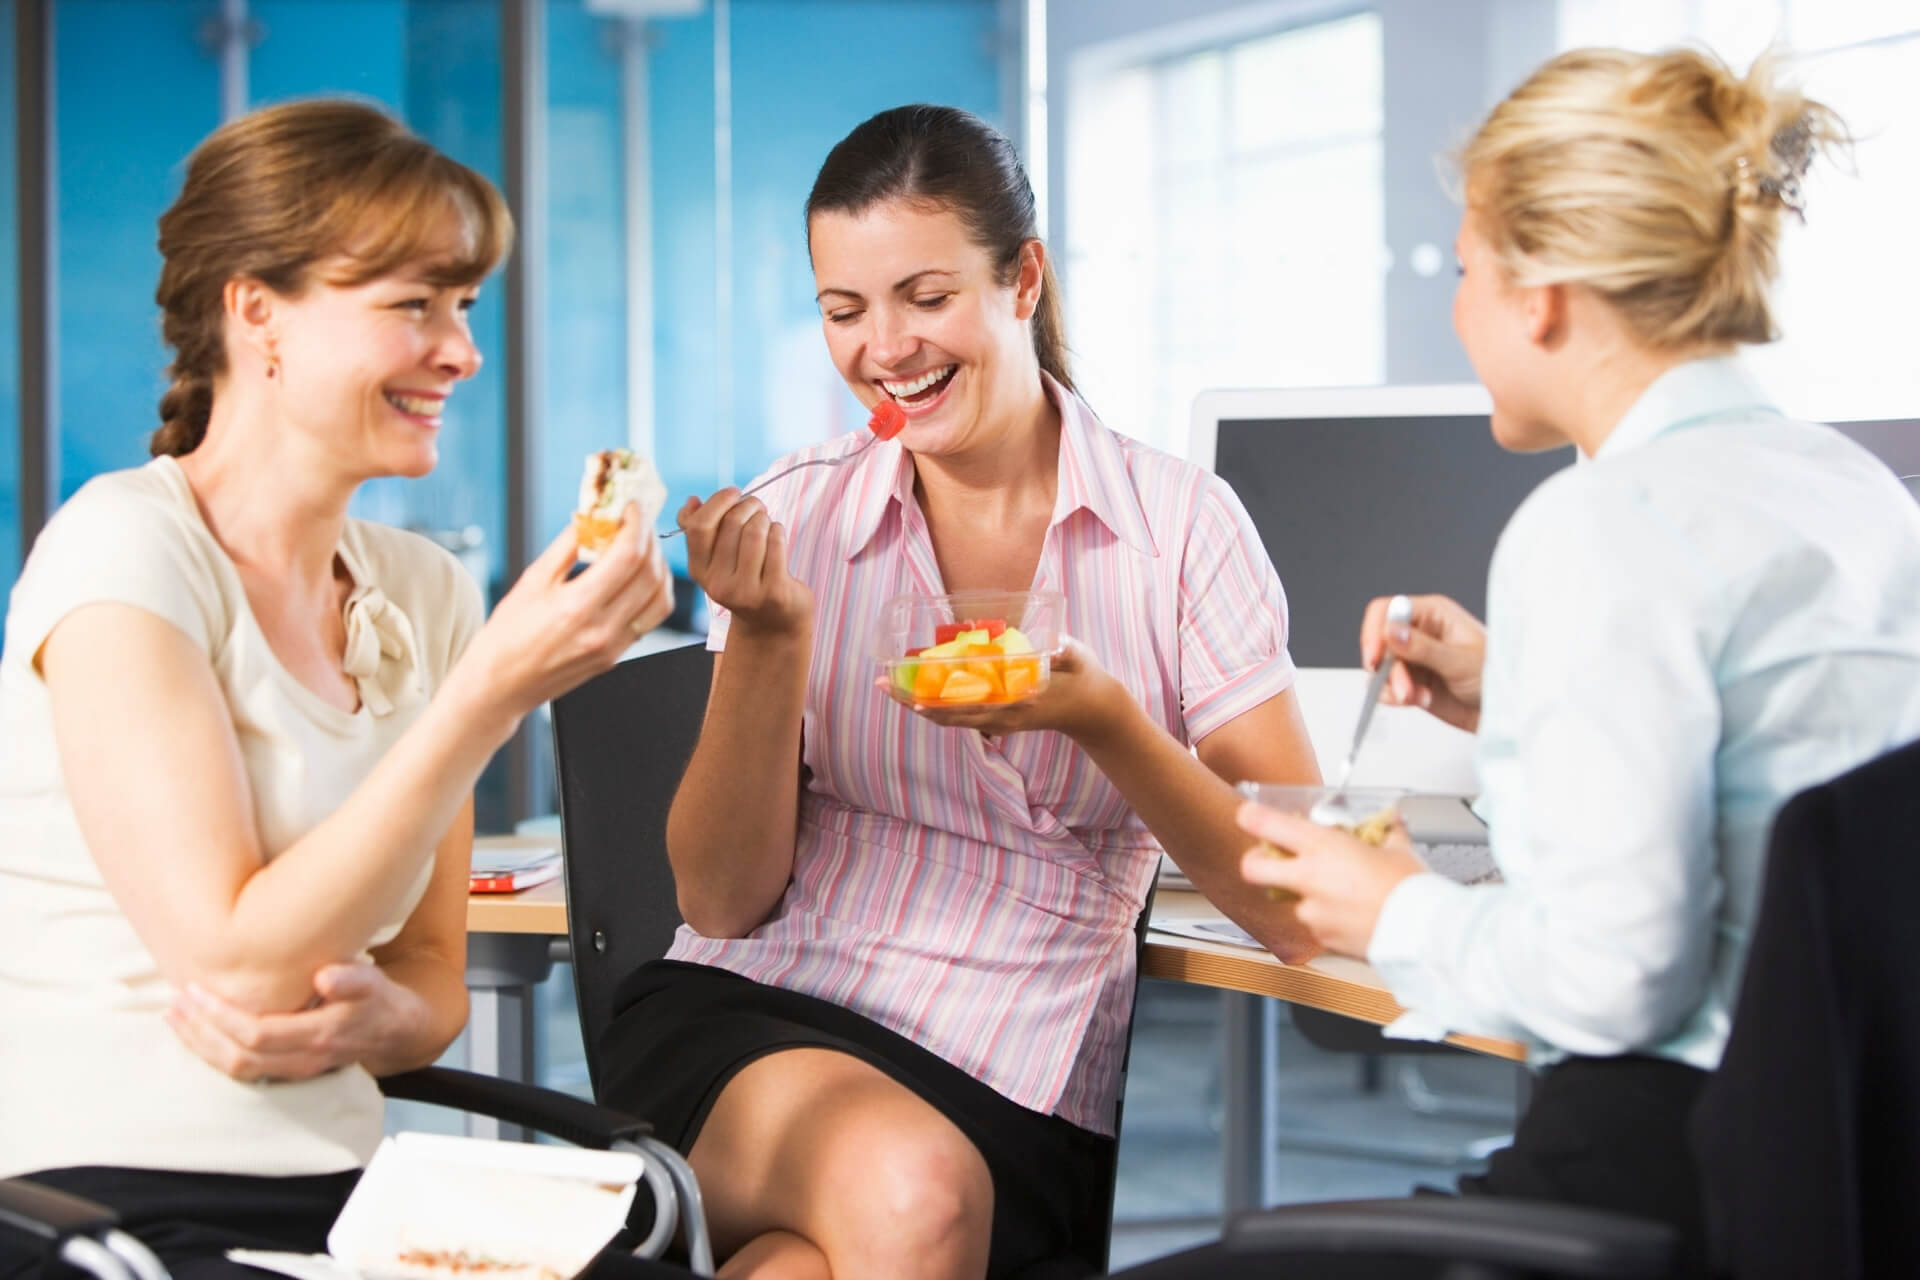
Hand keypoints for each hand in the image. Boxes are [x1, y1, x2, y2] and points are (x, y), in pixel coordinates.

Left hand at [163, 963, 425, 1082]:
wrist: (396, 1031)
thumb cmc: (379, 1000)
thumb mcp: (374, 982)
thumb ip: (352, 978)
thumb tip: (324, 978)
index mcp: (320, 1036)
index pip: (257, 1034)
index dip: (221, 1016)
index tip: (197, 991)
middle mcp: (304, 1060)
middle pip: (238, 1058)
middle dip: (201, 1031)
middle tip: (176, 1002)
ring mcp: (295, 1071)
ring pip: (236, 1070)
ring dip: (200, 1045)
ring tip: (175, 1018)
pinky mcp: (287, 1071)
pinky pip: (242, 1070)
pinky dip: (213, 1052)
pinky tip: (197, 1033)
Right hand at [459, 503, 674, 724]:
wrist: (499, 687)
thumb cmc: (506, 635)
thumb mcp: (531, 582)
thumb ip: (568, 547)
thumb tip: (593, 517)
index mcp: (577, 607)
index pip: (628, 556)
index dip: (637, 525)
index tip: (633, 507)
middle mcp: (602, 630)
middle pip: (650, 574)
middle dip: (650, 540)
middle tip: (639, 522)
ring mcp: (613, 647)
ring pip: (661, 599)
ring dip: (659, 567)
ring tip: (642, 547)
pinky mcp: (616, 657)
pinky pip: (650, 619)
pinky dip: (653, 592)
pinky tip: (638, 577)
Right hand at [678, 489, 812, 636]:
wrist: (772, 624)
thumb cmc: (746, 579)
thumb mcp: (717, 560)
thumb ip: (701, 531)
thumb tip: (691, 501)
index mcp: (699, 571)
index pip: (699, 527)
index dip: (717, 502)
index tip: (733, 493)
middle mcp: (718, 584)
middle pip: (732, 524)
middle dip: (748, 506)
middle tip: (757, 507)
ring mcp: (746, 591)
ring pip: (754, 531)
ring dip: (764, 518)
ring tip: (767, 523)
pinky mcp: (773, 592)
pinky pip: (776, 543)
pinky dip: (778, 531)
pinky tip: (777, 536)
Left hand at [877, 635, 1129, 742]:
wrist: (1094, 711)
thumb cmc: (1085, 678)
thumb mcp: (1078, 660)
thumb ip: (1066, 653)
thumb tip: (1056, 648)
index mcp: (1019, 702)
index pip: (972, 707)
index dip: (941, 705)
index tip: (914, 700)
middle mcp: (1004, 715)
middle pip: (949, 714)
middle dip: (914, 701)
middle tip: (883, 685)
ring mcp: (1000, 719)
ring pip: (951, 718)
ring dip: (919, 704)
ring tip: (890, 689)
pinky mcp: (1000, 718)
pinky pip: (961, 716)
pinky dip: (937, 707)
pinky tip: (917, 695)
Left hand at [1235, 802, 1424, 958]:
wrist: (1424, 932)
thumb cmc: (1411, 889)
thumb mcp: (1398, 848)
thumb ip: (1385, 831)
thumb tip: (1387, 822)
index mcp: (1323, 847)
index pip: (1267, 824)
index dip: (1251, 817)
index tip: (1248, 815)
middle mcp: (1309, 878)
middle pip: (1253, 868)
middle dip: (1255, 863)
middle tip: (1268, 860)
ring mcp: (1312, 910)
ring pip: (1289, 900)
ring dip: (1303, 895)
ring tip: (1335, 893)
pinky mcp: (1322, 937)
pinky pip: (1314, 923)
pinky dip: (1325, 917)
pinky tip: (1349, 913)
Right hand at [1358, 593, 1485, 732]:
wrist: (1505, 711)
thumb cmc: (1496, 677)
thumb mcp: (1459, 661)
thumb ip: (1422, 647)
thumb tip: (1391, 630)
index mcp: (1434, 614)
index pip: (1388, 610)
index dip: (1376, 631)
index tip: (1374, 657)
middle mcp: (1420, 632)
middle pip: (1381, 643)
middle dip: (1389, 669)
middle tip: (1405, 690)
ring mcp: (1414, 658)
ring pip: (1382, 667)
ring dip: (1394, 686)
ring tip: (1417, 697)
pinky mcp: (1412, 680)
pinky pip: (1387, 686)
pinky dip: (1395, 697)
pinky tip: (1418, 700)